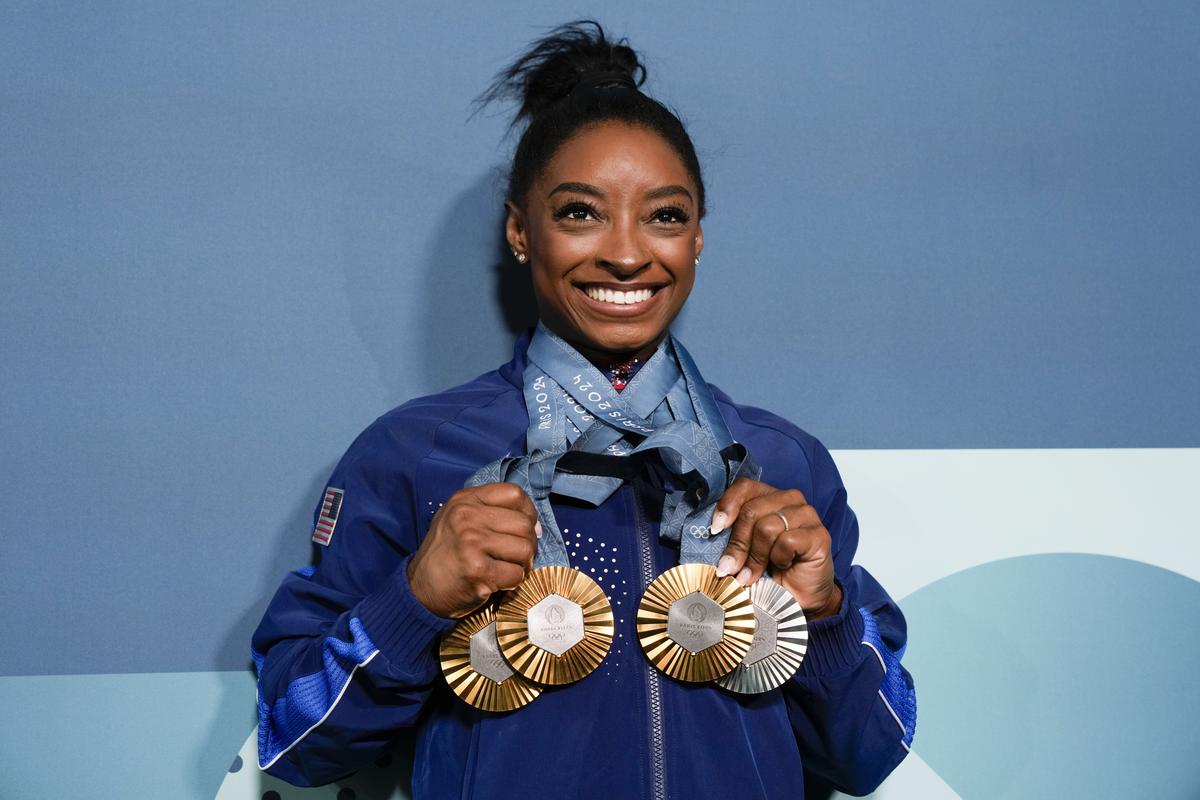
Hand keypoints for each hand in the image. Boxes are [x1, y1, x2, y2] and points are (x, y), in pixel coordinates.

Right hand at [407, 483, 539, 617]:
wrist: (420, 588)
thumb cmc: (446, 553)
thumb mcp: (458, 518)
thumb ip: (491, 512)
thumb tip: (536, 525)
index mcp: (465, 500)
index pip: (514, 494)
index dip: (527, 512)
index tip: (523, 528)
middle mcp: (467, 517)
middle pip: (524, 524)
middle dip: (528, 543)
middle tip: (516, 555)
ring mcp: (472, 543)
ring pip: (525, 549)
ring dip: (523, 563)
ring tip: (507, 567)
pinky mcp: (478, 571)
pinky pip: (517, 574)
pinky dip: (513, 581)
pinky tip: (498, 581)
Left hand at [713, 478, 841, 620]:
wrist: (798, 599)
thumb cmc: (769, 572)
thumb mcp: (744, 550)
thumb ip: (732, 535)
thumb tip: (711, 532)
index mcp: (769, 497)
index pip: (744, 487)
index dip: (727, 506)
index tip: (715, 529)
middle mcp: (789, 499)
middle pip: (751, 511)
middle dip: (737, 544)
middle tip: (729, 569)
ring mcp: (807, 515)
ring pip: (767, 527)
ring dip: (755, 557)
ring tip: (752, 575)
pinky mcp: (819, 535)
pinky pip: (787, 541)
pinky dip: (778, 559)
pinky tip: (783, 566)